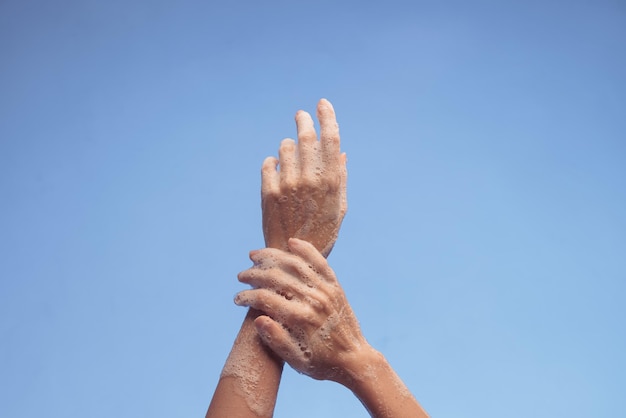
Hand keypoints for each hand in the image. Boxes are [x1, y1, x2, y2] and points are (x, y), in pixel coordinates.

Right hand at [235, 238, 367, 384]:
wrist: (354, 359)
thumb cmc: (322, 364)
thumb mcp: (296, 361)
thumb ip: (276, 340)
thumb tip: (258, 319)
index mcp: (301, 319)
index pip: (265, 298)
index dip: (247, 296)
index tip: (237, 299)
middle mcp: (314, 300)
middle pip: (277, 277)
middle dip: (254, 274)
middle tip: (242, 276)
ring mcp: (326, 290)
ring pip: (294, 264)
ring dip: (272, 256)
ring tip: (255, 255)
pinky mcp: (335, 286)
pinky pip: (319, 261)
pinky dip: (305, 249)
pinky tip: (291, 242)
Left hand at [261, 99, 346, 256]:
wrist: (292, 254)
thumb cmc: (321, 231)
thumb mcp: (338, 207)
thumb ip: (339, 177)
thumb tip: (341, 152)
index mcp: (330, 181)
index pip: (330, 137)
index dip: (327, 116)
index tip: (322, 104)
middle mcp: (309, 179)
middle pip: (306, 136)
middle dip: (304, 121)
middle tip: (300, 116)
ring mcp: (287, 184)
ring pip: (285, 147)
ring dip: (288, 147)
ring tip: (290, 157)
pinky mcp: (268, 191)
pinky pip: (269, 163)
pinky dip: (272, 163)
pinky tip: (277, 170)